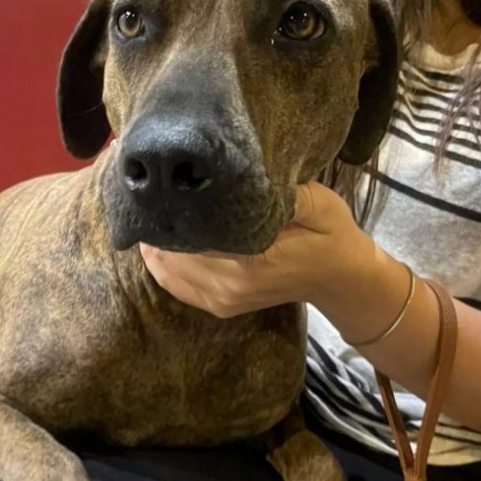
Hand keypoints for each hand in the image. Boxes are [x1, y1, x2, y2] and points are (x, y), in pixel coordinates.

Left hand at [139, 182, 373, 317]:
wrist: (339, 278)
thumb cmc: (329, 233)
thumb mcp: (317, 203)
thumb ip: (283, 193)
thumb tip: (243, 175)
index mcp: (251, 259)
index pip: (192, 232)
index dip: (170, 204)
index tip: (153, 176)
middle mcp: (230, 285)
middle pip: (171, 251)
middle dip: (156, 220)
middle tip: (141, 185)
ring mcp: (222, 300)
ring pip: (165, 269)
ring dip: (153, 241)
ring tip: (144, 207)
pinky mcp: (218, 306)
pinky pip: (173, 286)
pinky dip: (159, 263)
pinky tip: (154, 238)